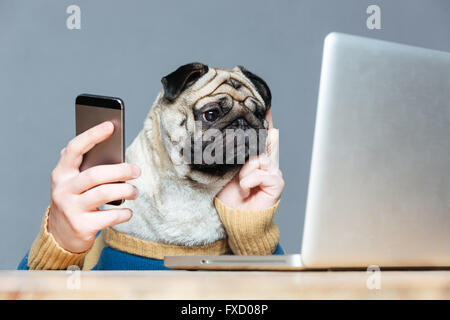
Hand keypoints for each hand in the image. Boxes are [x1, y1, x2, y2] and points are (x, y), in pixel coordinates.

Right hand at [47, 121, 140, 252]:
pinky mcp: (81, 226)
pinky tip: (128, 212)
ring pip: (104, 194)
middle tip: (137, 171)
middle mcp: (63, 190)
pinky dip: (124, 213)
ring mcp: (70, 209)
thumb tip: (116, 153)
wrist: (61, 236)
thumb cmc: (76, 201)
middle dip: (121, 170)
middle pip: (95, 174)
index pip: (74, 149)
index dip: (92, 135)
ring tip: (135, 192)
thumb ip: (88, 168)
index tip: (110, 125)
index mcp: (61, 173)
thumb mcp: (75, 183)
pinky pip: (110, 216)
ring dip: (126, 191)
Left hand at [217, 109, 284, 210]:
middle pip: (266, 140)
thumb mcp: (226, 168)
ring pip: (261, 157)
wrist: (236, 216)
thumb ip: (232, 153)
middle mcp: (265, 160)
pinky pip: (264, 172)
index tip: (264, 103)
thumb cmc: (229, 193)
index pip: (260, 134)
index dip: (264, 119)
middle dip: (260, 136)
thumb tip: (229, 134)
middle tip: (249, 144)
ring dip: (246, 169)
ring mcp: (272, 170)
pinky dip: (251, 179)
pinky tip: (246, 188)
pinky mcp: (276, 182)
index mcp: (253, 156)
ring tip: (240, 181)